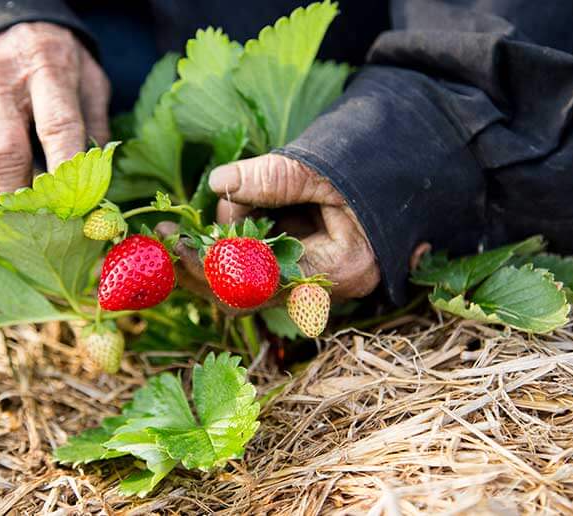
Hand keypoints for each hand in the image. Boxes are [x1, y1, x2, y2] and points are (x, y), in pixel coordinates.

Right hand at [0, 22, 109, 195]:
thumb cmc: (54, 60)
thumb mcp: (86, 78)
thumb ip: (94, 124)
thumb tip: (99, 180)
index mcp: (47, 69)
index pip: (57, 128)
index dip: (65, 173)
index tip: (73, 209)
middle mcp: (0, 80)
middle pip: (3, 153)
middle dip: (17, 198)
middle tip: (31, 228)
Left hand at [165, 154, 381, 304]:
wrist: (409, 178)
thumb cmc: (375, 173)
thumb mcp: (325, 171)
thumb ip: (275, 178)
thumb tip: (218, 182)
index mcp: (337, 269)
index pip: (259, 283)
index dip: (211, 268)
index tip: (175, 245)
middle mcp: (321, 289)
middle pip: (244, 294)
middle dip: (199, 265)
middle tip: (163, 237)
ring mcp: (308, 283)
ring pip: (243, 281)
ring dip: (219, 245)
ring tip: (230, 198)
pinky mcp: (296, 269)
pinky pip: (252, 267)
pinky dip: (230, 245)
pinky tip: (220, 219)